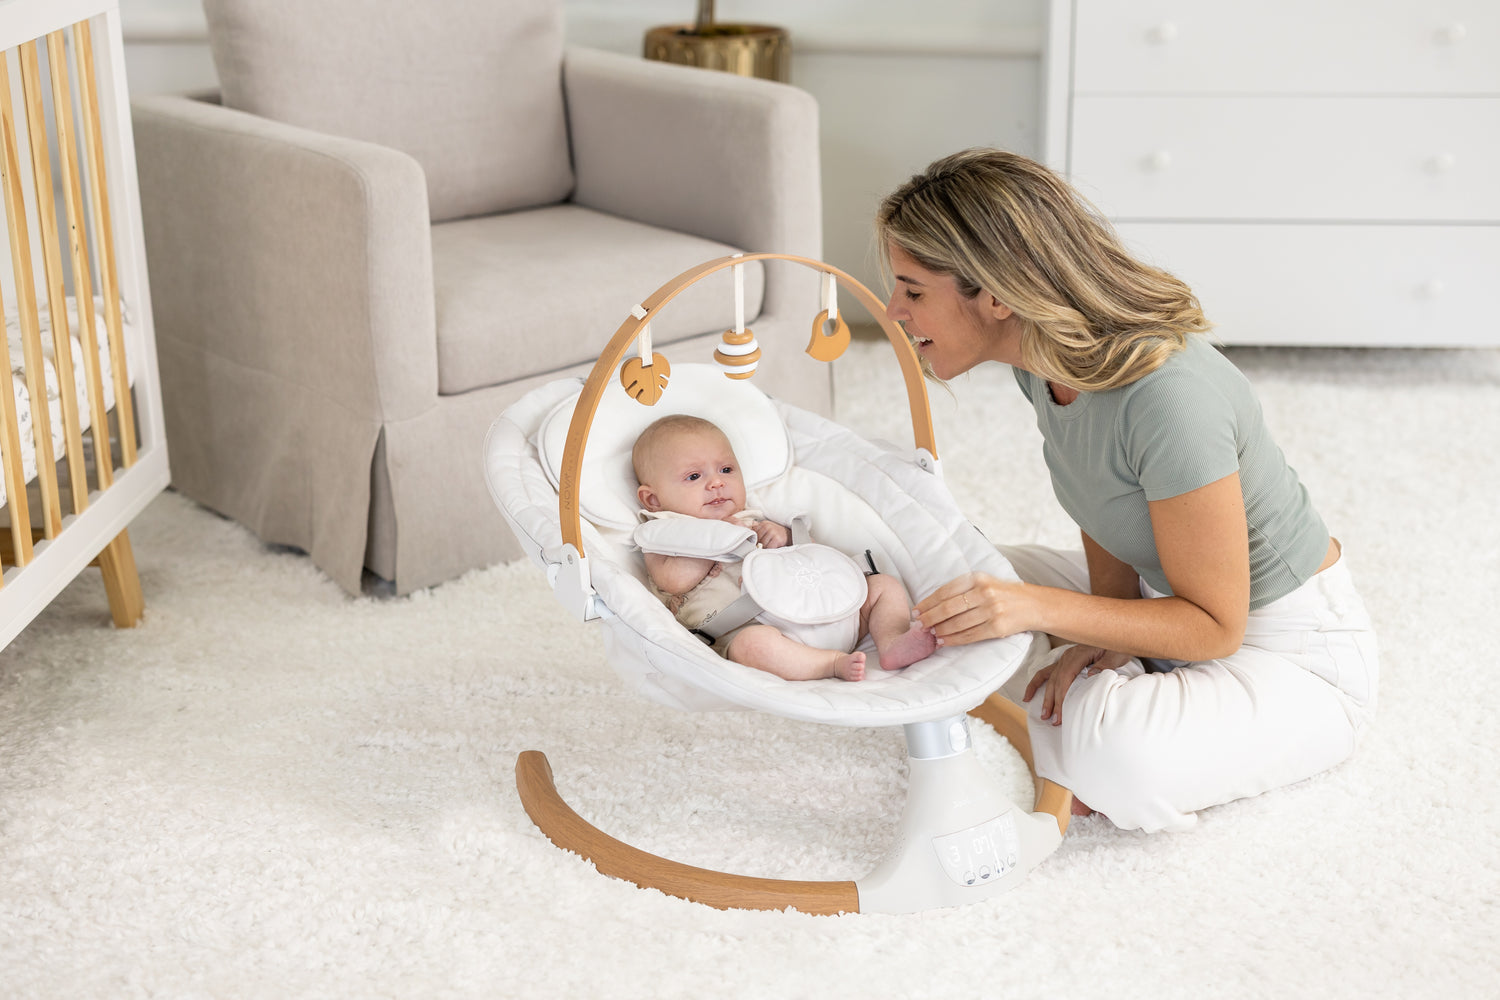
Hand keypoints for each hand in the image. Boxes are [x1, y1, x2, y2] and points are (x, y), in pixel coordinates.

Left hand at [752, 520, 790, 548]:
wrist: (791, 535)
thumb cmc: (778, 534)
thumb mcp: (769, 529)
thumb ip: (759, 532)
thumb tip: (748, 538)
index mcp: (764, 523)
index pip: (754, 533)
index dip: (754, 540)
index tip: (754, 544)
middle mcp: (768, 526)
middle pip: (757, 539)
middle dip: (759, 545)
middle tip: (762, 547)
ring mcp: (772, 532)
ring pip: (762, 544)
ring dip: (765, 548)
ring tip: (769, 547)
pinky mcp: (777, 539)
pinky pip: (769, 547)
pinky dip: (770, 550)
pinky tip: (772, 549)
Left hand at [913, 572, 1036, 646]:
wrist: (1034, 604)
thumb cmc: (1004, 593)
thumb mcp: (985, 582)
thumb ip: (962, 589)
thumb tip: (933, 605)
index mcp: (977, 578)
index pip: (945, 591)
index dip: (928, 603)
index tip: (916, 611)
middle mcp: (984, 592)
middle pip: (948, 607)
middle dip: (929, 618)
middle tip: (918, 625)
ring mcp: (992, 610)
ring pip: (957, 623)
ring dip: (940, 630)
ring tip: (930, 634)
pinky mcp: (998, 627)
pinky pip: (970, 635)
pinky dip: (954, 640)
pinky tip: (944, 641)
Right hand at [1023, 645, 1130, 726]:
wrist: (1115, 635)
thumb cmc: (1116, 646)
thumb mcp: (1116, 655)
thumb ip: (1104, 665)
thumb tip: (1090, 676)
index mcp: (1078, 654)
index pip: (1065, 677)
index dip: (1061, 695)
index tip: (1061, 712)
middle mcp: (1068, 656)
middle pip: (1056, 681)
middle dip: (1054, 702)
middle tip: (1054, 720)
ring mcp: (1064, 659)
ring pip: (1050, 680)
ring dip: (1046, 697)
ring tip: (1044, 715)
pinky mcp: (1064, 662)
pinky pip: (1046, 673)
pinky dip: (1036, 684)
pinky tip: (1029, 696)